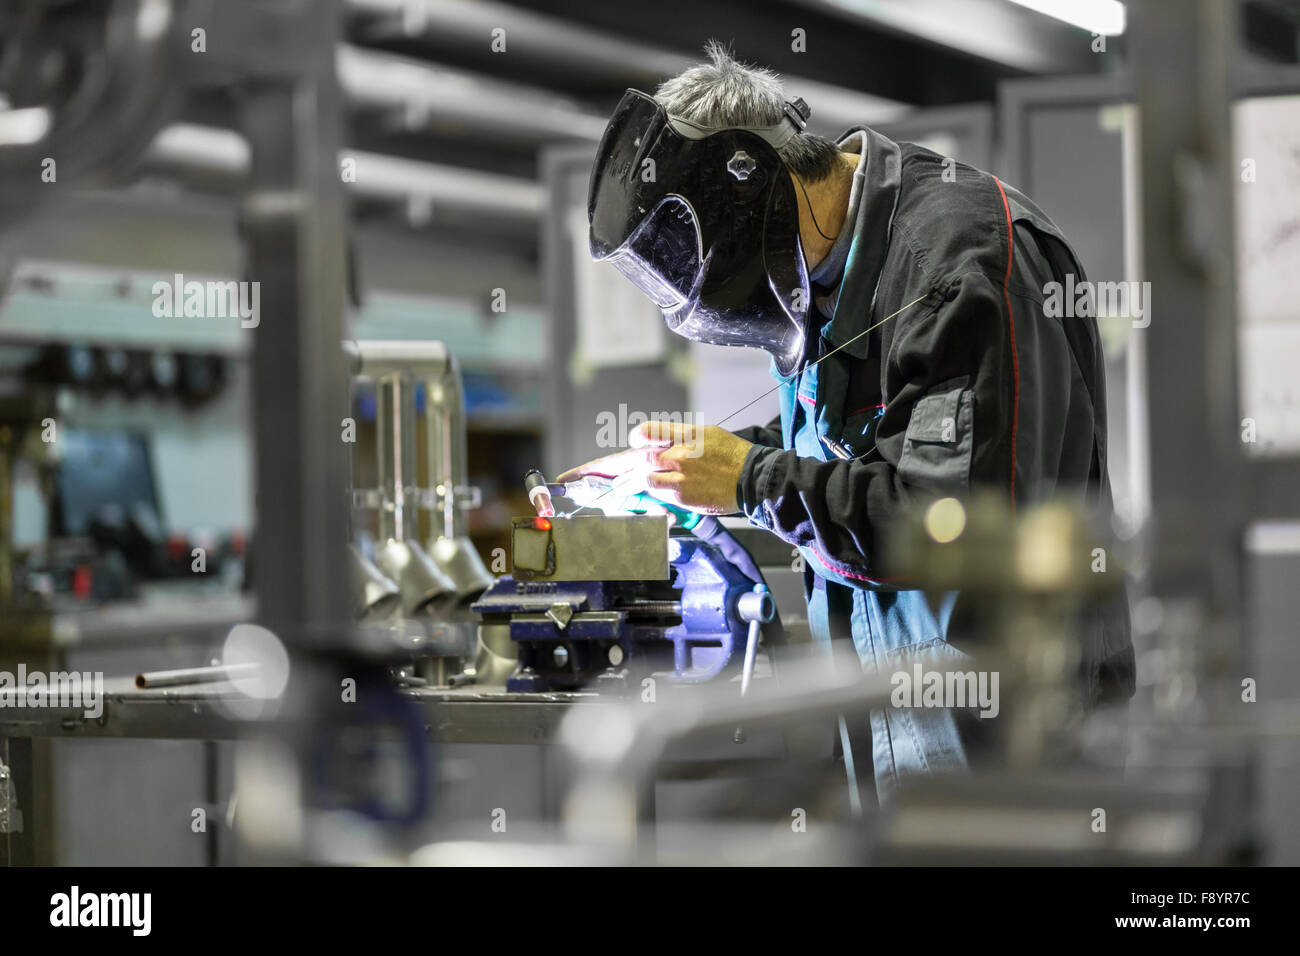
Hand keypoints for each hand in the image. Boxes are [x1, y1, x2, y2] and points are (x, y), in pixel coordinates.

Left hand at [556, 421, 753, 514]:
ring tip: (605, 494)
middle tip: (570, 481)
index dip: (618, 450)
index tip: (591, 466)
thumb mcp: (701, 434)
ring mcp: (677, 476)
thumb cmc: (730, 454)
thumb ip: (671, 438)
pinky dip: (645, 499)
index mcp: (678, 435)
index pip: (639, 435)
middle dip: (596, 474)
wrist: (756, 476)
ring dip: (621, 488)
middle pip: (628, 462)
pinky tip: (637, 502)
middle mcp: (674, 453)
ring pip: (638, 481)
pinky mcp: (682, 496)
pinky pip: (655, 498)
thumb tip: (644, 444)